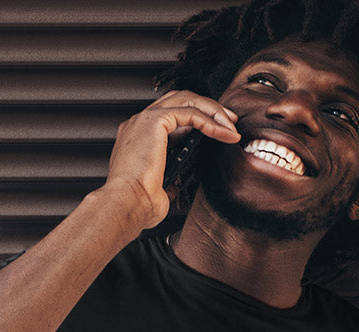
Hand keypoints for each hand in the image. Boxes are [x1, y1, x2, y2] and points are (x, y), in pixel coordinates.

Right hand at [99, 90, 239, 232]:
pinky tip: (224, 134)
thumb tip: (174, 187)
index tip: (217, 130)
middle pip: (180, 99)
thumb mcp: (157, 191)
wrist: (127, 206)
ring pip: (187, 100)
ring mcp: (144, 119)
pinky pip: (191, 112)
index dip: (196, 117)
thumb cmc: (138, 204)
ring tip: (232, 127)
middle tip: (230, 121)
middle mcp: (138, 123)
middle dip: (208, 107)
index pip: (170, 114)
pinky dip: (211, 121)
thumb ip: (166, 182)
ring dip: (213, 111)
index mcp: (137, 137)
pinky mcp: (154, 121)